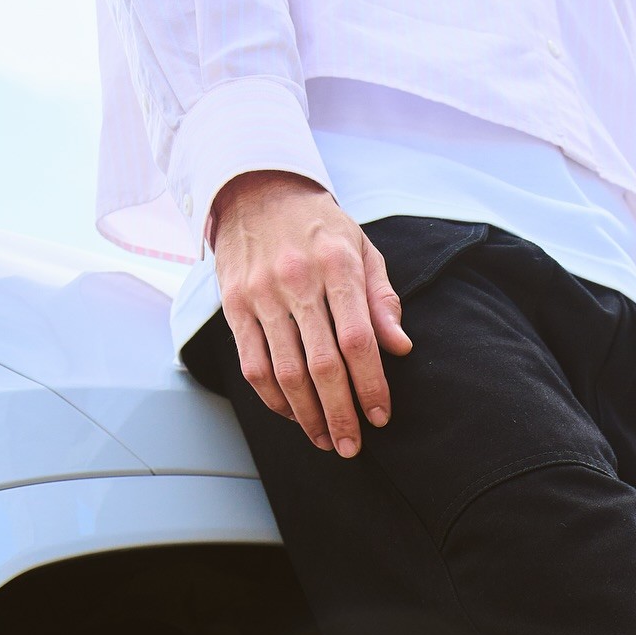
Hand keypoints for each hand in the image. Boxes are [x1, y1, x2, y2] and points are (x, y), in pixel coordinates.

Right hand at [211, 170, 411, 456]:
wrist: (255, 188)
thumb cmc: (319, 227)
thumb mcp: (362, 248)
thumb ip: (383, 299)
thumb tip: (401, 347)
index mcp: (337, 266)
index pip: (358, 340)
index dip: (371, 385)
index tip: (381, 417)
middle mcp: (297, 281)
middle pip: (322, 365)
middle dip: (341, 414)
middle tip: (353, 446)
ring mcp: (261, 294)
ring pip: (285, 373)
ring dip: (307, 416)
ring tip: (326, 440)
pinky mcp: (234, 306)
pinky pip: (253, 366)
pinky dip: (274, 400)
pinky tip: (294, 415)